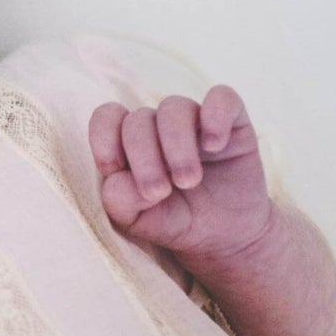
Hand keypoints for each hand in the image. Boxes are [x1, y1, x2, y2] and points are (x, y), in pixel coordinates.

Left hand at [87, 85, 274, 264]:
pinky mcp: (231, 121)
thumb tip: (122, 177)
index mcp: (127, 145)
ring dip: (176, 144)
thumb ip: (119, 200)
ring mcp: (194, 121)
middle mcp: (157, 127)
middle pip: (139, 119)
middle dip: (144, 157)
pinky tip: (215, 146)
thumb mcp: (138, 222)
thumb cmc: (173, 224)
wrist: (224, 238)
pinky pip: (221, 97)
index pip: (107, 118)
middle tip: (160, 192)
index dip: (104, 137)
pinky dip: (215, 117)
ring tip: (188, 181)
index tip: (113, 168)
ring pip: (174, 107)